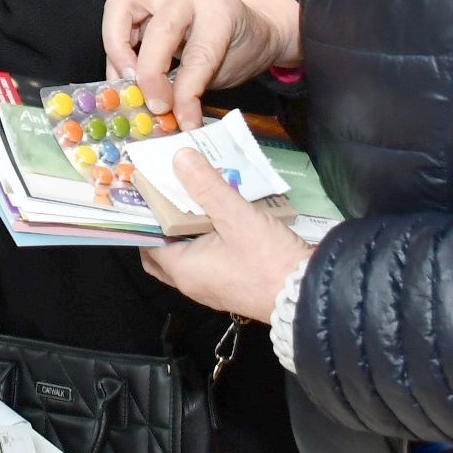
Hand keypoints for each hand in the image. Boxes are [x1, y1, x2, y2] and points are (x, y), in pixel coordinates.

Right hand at [102, 0, 300, 134]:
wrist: (247, 25)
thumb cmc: (239, 48)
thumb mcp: (228, 70)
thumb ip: (196, 89)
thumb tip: (171, 121)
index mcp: (220, 9)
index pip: (199, 54)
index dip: (187, 93)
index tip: (184, 122)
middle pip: (160, 30)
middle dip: (150, 74)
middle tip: (153, 106)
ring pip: (120, 12)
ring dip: (118, 56)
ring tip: (128, 89)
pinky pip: (114, 19)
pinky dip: (115, 52)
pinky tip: (124, 78)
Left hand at [139, 148, 313, 322]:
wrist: (307, 295)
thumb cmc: (267, 260)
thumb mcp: (237, 217)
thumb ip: (207, 186)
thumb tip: (180, 157)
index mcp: (183, 269)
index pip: (147, 240)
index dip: (145, 215)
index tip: (149, 189)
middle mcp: (190, 282)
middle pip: (163, 250)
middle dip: (163, 224)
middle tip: (169, 194)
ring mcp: (211, 287)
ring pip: (186, 255)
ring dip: (186, 230)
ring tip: (195, 199)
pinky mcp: (230, 286)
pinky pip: (206, 260)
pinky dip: (204, 240)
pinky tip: (219, 218)